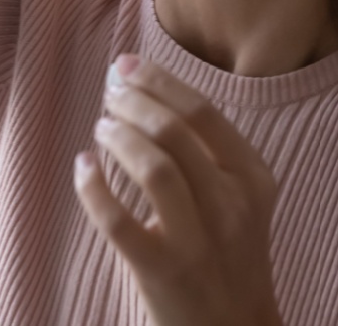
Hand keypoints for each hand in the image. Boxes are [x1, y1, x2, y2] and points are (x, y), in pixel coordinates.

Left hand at [75, 54, 283, 325]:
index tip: (128, 66)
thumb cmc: (226, 255)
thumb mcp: (239, 199)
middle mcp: (231, 205)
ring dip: (118, 136)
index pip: (203, 112)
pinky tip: (83, 167)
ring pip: (152, 166)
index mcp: (253, 178)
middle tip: (110, 93)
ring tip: (101, 128)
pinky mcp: (163, 271)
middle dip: (134, 101)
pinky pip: (118, 220)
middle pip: (174, 131)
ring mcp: (199, 240)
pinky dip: (93, 186)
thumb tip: (147, 90)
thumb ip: (208, 152)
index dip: (160, 81)